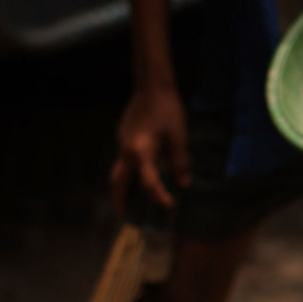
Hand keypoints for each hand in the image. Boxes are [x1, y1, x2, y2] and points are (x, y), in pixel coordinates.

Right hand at [109, 85, 191, 215]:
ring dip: (122, 187)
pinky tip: (141, 175)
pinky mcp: (123, 136)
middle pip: (118, 181)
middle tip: (124, 216)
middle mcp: (126, 149)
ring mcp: (122, 142)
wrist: (152, 85)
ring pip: (118, 170)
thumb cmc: (168, 108)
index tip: (170, 204)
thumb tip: (184, 183)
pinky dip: (129, 172)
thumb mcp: (179, 136)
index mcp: (141, 150)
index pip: (148, 182)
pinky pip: (124, 159)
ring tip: (129, 202)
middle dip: (120, 199)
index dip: (159, 196)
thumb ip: (180, 162)